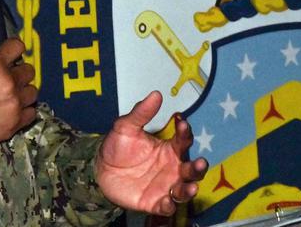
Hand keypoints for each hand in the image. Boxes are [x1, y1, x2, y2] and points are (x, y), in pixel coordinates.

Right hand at [0, 38, 37, 149]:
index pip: (17, 46)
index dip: (13, 48)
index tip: (11, 52)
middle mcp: (9, 83)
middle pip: (28, 70)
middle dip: (18, 71)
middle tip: (7, 78)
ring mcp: (15, 104)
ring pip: (32, 91)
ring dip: (23, 92)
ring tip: (10, 96)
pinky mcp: (16, 123)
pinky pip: (31, 112)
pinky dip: (24, 111)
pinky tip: (12, 110)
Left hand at [96, 91, 207, 215]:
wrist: (99, 170)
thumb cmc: (117, 147)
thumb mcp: (126, 126)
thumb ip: (141, 112)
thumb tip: (156, 94)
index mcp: (169, 148)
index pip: (183, 140)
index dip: (185, 132)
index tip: (181, 123)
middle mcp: (172, 168)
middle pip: (192, 168)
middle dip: (199, 166)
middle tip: (200, 162)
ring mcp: (165, 186)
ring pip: (184, 189)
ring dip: (190, 189)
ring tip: (192, 187)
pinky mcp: (155, 202)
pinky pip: (166, 206)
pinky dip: (169, 205)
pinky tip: (168, 202)